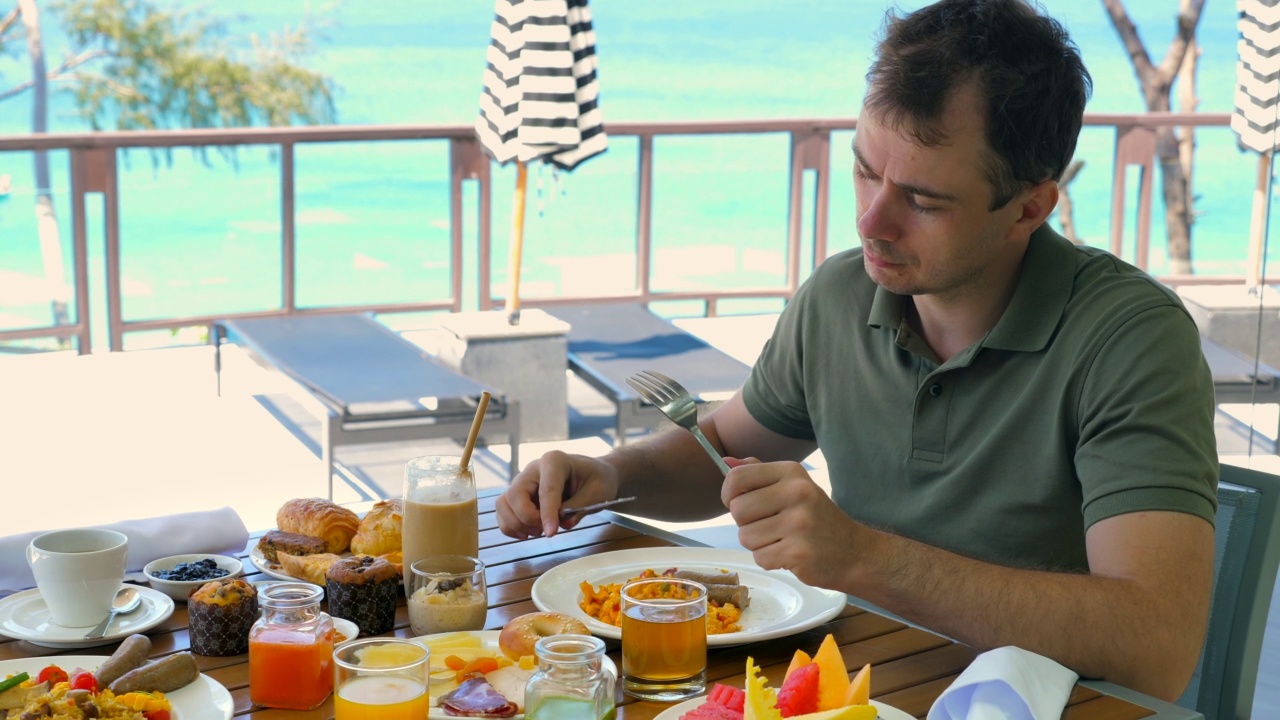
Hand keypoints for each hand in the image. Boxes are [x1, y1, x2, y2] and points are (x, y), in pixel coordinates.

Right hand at [496, 450, 618, 538]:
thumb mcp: (597, 492)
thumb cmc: (597, 480)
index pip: (546, 489)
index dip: (547, 513)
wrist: (593, 476)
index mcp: (554, 461)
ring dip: (516, 524)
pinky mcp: (518, 495)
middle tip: (548, 530)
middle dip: (528, 518)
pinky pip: (503, 511)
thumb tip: (562, 524)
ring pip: (504, 503)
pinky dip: (510, 526)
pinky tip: (527, 533)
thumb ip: (579, 508)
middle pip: (515, 494)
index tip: (551, 532)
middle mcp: (533, 469)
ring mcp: (523, 482)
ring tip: (538, 531)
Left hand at [721, 458, 860, 590]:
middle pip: (737, 509)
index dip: (729, 494)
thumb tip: (725, 461)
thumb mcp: (793, 487)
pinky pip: (760, 558)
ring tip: (781, 540)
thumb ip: (759, 473)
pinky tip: (789, 554)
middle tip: (769, 525)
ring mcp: (799, 523)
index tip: (739, 502)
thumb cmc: (816, 518)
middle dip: (745, 523)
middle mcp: (796, 493)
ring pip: (745, 537)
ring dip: (758, 544)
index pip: (737, 477)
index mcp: (791, 472)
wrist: (854, 552)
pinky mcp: (799, 552)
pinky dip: (769, 560)